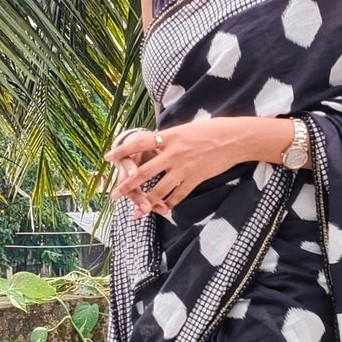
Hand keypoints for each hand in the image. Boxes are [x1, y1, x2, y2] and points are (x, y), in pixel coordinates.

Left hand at [104, 116, 295, 217]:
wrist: (234, 139)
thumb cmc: (209, 130)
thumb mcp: (184, 129)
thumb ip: (167, 138)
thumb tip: (150, 142)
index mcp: (168, 137)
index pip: (138, 143)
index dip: (122, 151)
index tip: (108, 157)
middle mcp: (172, 154)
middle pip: (143, 173)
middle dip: (126, 185)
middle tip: (114, 195)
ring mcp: (183, 168)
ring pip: (158, 190)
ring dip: (145, 203)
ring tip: (135, 212)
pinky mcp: (194, 179)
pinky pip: (177, 196)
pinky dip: (168, 204)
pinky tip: (161, 210)